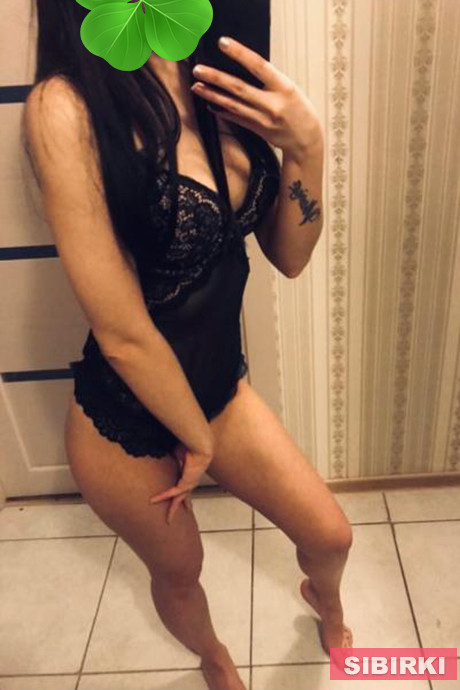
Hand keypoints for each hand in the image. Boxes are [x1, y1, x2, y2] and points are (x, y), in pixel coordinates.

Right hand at [149, 441, 212, 523]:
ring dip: (173, 509)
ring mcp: (189, 484)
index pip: (183, 486)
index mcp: (188, 473)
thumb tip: (158, 451)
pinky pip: (172, 492)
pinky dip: (162, 496)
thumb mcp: (176, 452)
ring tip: (168, 519)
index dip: (180, 494)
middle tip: (174, 517)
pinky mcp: (185, 484)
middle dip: (178, 507)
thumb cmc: (190, 445)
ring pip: (179, 499)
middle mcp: (190, 480)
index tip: (182, 503)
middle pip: (183, 497)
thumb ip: (169, 456)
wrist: (200, 445)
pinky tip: (153, 500)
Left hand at [190, 36, 323, 161]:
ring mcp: (262, 119)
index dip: (240, 54)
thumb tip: (245, 66)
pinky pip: (235, 118)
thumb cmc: (299, 109)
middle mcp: (271, 104)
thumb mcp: (290, 88)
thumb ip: (270, 79)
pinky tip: (209, 104)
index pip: (259, 66)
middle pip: (239, 88)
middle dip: (216, 78)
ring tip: (197, 86)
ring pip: (232, 104)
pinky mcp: (256, 129)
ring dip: (212, 95)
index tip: (223, 43)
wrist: (305, 139)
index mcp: (283, 87)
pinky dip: (221, 110)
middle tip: (199, 70)